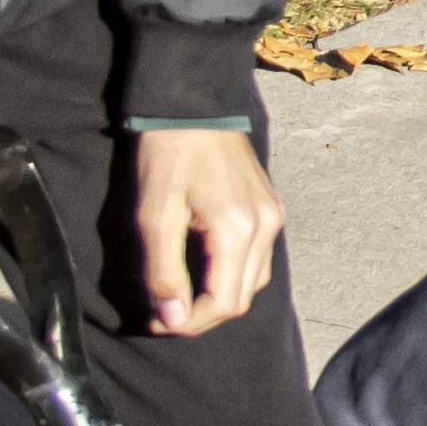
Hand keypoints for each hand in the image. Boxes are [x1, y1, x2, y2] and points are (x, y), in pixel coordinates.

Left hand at [128, 126, 281, 336]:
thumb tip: (171, 317)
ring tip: (178, 295)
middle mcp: (265, 226)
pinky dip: (230, 276)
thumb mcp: (154, 214)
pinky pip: (256, 259)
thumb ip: (163, 271)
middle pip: (241, 299)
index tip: (155, 321)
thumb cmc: (167, 152)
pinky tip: (201, 270)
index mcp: (239, 228)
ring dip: (217, 298)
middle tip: (161, 313)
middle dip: (201, 316)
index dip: (189, 323)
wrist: (192, 102)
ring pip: (253, 282)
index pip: (224, 303)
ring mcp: (272, 216)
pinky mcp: (270, 207)